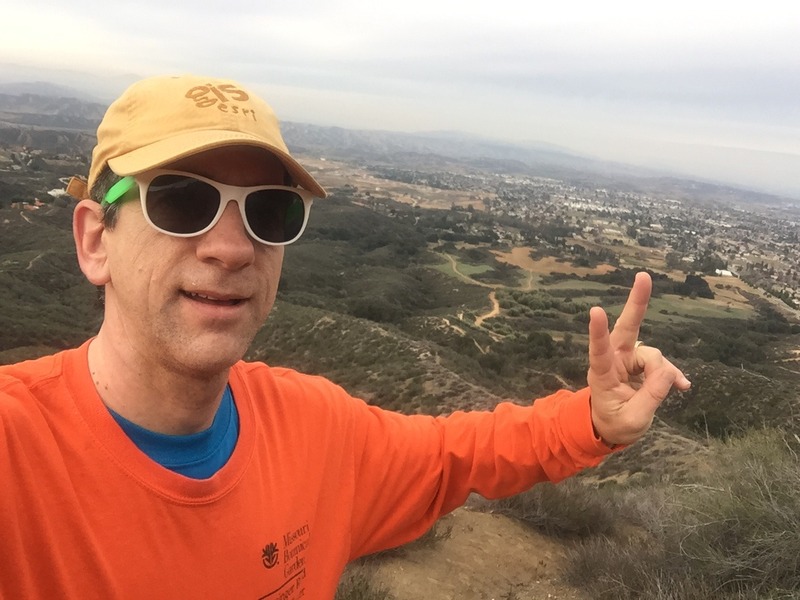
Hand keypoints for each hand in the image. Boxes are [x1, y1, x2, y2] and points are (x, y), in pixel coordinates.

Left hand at [587, 272, 690, 445]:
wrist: (612, 425)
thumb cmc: (615, 422)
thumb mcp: (633, 419)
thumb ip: (651, 396)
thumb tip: (670, 374)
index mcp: (602, 375)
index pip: (598, 351)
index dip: (598, 332)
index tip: (595, 311)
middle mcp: (614, 360)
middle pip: (627, 328)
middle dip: (637, 302)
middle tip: (643, 276)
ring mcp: (628, 358)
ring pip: (653, 355)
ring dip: (664, 371)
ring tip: (673, 390)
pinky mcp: (641, 363)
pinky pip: (662, 364)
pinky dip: (672, 375)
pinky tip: (682, 386)